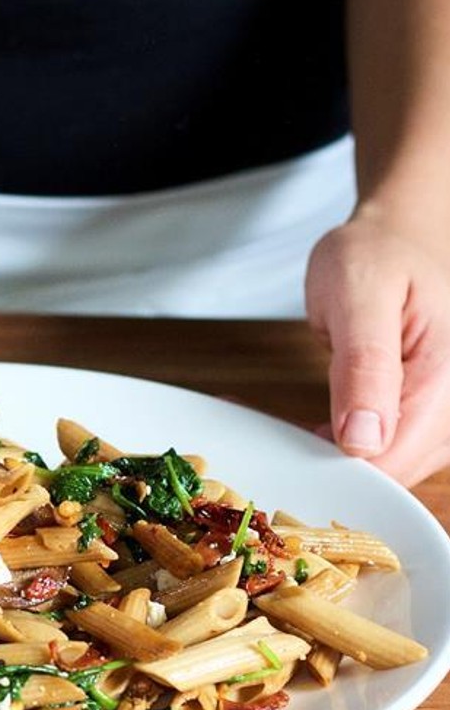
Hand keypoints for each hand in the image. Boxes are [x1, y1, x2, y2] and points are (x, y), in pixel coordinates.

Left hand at [305, 209, 449, 485]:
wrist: (397, 237)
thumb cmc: (377, 255)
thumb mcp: (360, 296)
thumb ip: (365, 367)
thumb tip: (364, 439)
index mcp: (447, 377)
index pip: (392, 460)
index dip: (334, 467)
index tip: (283, 451)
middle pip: (391, 471)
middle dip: (329, 464)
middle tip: (277, 438)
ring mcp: (444, 413)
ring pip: (385, 466)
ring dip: (334, 458)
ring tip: (290, 429)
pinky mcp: (426, 415)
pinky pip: (385, 449)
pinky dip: (344, 446)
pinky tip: (313, 431)